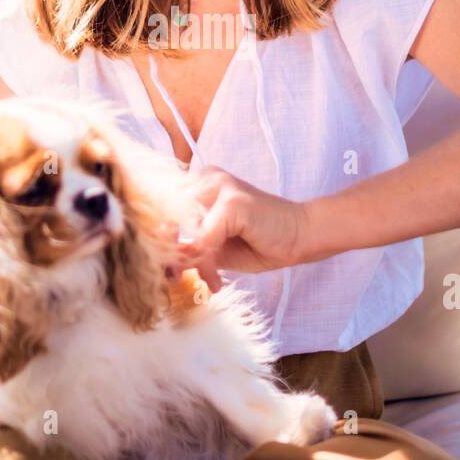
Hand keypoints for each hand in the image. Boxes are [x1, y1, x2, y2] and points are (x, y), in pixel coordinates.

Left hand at [168, 167, 309, 275]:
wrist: (300, 236)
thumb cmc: (258, 241)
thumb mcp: (214, 246)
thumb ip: (188, 247)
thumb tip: (160, 261)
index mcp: (198, 183)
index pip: (160, 208)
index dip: (159, 241)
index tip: (166, 270)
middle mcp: (205, 178)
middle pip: (165, 217)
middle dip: (169, 253)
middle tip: (178, 278)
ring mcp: (219, 186)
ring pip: (183, 229)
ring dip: (191, 263)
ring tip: (208, 281)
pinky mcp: (232, 201)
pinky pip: (202, 239)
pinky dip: (205, 263)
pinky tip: (217, 278)